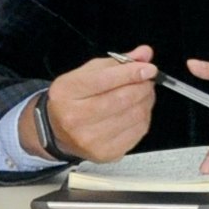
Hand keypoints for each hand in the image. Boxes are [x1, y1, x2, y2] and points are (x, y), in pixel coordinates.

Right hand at [19, 45, 158, 162]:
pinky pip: (138, 131)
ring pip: (134, 115)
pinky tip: (137, 110)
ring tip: (143, 93)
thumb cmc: (75, 97)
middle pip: (122, 98)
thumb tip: (145, 54)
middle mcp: (75, 118)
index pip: (105, 80)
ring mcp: (90, 139)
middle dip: (142, 85)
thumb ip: (119, 62)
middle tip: (147, 79)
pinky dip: (144, 117)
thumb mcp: (90, 72)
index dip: (131, 73)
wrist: (58, 130)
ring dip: (146, 100)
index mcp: (68, 91)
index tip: (149, 68)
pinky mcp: (105, 153)